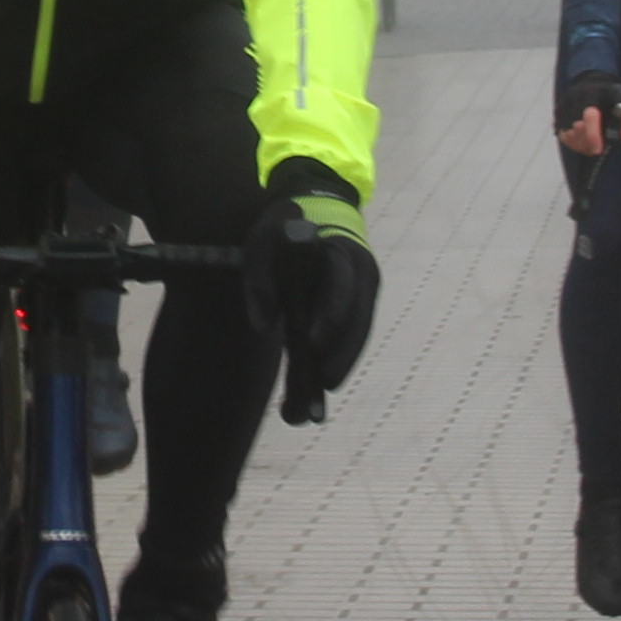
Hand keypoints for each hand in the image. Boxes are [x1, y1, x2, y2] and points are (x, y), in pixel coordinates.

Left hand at [252, 174, 380, 420]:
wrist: (316, 212)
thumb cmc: (285, 229)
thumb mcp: (263, 240)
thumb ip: (258, 278)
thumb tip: (263, 327)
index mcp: (343, 254)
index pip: (342, 288)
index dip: (330, 317)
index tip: (311, 344)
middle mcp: (362, 277)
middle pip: (356, 324)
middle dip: (337, 359)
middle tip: (317, 390)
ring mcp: (362, 296)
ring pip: (355, 339)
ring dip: (335, 371)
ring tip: (309, 408)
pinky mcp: (355, 311)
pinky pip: (348, 342)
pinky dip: (333, 365)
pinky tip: (312, 393)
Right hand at [552, 69, 620, 158]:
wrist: (592, 81)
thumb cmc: (611, 94)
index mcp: (592, 93)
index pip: (589, 116)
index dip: (593, 135)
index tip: (599, 151)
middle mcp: (573, 99)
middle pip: (577, 130)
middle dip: (590, 142)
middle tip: (601, 147)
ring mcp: (563, 107)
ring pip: (568, 135)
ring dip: (582, 145)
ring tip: (594, 143)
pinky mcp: (557, 115)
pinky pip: (563, 136)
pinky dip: (574, 143)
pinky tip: (584, 140)